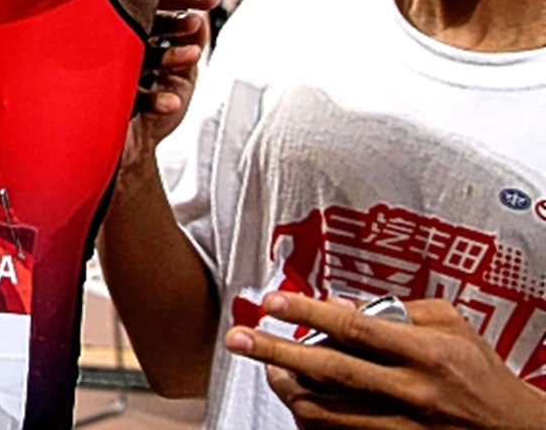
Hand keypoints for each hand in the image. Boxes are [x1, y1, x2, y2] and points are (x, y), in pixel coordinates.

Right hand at [123, 0, 214, 172]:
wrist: (136, 151)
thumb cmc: (157, 111)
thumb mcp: (184, 77)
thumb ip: (192, 46)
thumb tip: (202, 18)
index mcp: (139, 36)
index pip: (157, 6)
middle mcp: (122, 48)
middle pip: (142, 23)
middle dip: (171, 20)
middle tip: (196, 20)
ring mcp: (112, 74)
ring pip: (137, 56)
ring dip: (167, 55)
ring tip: (194, 56)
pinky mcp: (108, 101)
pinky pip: (130, 96)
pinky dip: (154, 99)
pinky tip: (172, 101)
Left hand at [229, 294, 545, 428]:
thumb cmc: (480, 371)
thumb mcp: (452, 325)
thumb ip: (399, 309)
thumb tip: (341, 304)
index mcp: (427, 353)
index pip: (356, 329)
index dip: (308, 313)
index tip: (271, 301)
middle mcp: (412, 391)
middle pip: (330, 370)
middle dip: (276, 352)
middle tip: (238, 337)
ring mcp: (403, 425)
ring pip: (328, 412)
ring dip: (288, 388)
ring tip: (267, 367)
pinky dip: (314, 417)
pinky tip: (299, 398)